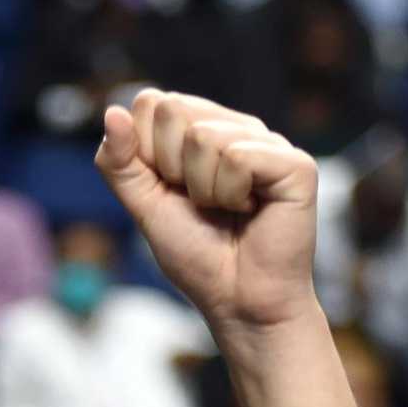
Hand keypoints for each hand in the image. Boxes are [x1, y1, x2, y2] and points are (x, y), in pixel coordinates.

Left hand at [95, 89, 320, 341]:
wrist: (237, 301)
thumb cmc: (198, 256)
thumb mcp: (145, 207)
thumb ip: (122, 164)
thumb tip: (112, 111)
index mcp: (203, 133)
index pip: (152, 105)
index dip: (147, 154)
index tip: (171, 191)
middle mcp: (237, 129)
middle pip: (174, 109)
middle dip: (172, 168)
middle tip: (200, 203)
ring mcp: (268, 142)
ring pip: (205, 136)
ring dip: (203, 190)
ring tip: (227, 212)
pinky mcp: (295, 163)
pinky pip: (237, 156)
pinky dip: (231, 194)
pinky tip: (251, 211)